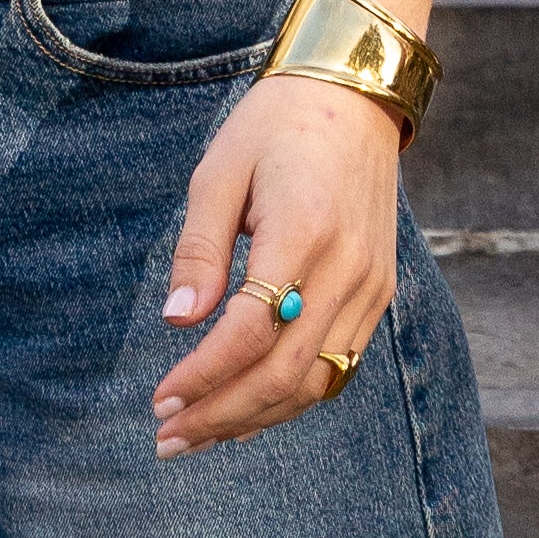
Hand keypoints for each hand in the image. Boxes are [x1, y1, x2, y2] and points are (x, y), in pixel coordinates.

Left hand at [151, 74, 401, 456]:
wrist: (356, 98)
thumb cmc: (275, 126)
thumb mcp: (220, 171)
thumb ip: (200, 249)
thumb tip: (178, 320)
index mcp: (302, 231)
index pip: (250, 332)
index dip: (202, 376)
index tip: (160, 400)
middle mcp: (347, 269)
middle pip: (284, 373)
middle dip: (221, 415)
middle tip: (167, 439)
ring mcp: (370, 287)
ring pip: (315, 382)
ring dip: (255, 418)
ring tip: (199, 435)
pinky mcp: (378, 293)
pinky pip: (337, 365)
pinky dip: (291, 397)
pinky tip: (248, 409)